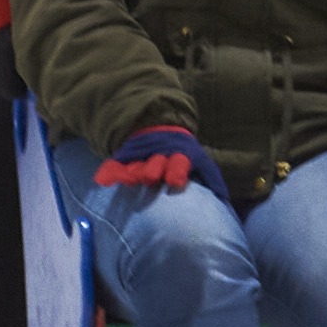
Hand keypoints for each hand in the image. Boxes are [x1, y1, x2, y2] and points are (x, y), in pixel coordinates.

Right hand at [95, 127, 224, 200]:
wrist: (159, 130)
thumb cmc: (183, 155)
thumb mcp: (201, 161)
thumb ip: (211, 176)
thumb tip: (224, 196)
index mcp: (179, 157)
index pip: (179, 164)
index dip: (178, 171)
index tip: (176, 182)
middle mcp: (159, 157)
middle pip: (155, 165)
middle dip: (153, 170)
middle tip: (149, 177)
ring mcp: (141, 158)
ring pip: (136, 166)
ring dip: (131, 173)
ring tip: (126, 179)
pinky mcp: (125, 158)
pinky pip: (115, 165)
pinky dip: (109, 172)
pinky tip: (102, 181)